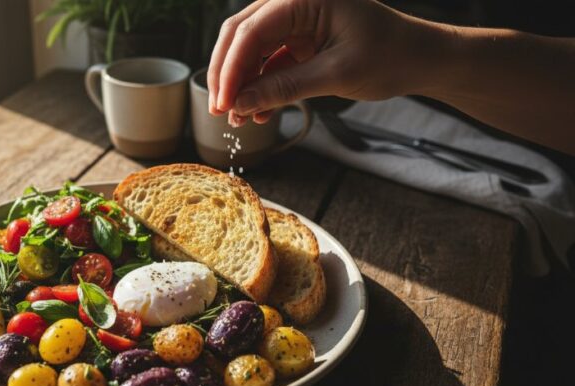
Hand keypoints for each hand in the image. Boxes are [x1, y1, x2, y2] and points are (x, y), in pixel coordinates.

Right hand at [208, 0, 428, 125]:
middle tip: (219, 110)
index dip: (231, 69)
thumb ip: (284, 88)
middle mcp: (296, 1)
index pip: (251, 30)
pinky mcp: (300, 38)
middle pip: (242, 34)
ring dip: (242, 83)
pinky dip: (261, 86)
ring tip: (239, 119)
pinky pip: (269, 60)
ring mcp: (297, 19)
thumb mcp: (336, 75)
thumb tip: (241, 104)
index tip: (223, 103)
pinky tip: (258, 113)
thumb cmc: (391, 57)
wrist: (421, 59)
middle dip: (228, 74)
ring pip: (251, 49)